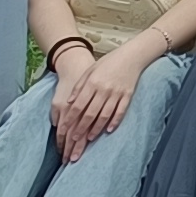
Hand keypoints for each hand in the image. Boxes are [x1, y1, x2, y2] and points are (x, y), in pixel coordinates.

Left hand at [50, 44, 127, 158]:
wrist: (132, 55)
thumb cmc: (108, 63)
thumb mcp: (90, 70)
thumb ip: (79, 86)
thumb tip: (69, 102)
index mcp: (92, 83)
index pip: (78, 105)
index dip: (70, 119)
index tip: (63, 130)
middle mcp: (104, 89)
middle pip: (90, 113)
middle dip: (81, 128)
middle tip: (73, 141)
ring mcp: (117, 93)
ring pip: (105, 115)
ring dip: (96, 128)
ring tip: (89, 139)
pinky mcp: (128, 95)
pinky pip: (120, 111)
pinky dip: (115, 121)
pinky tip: (109, 130)